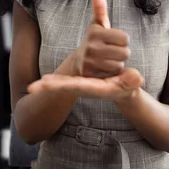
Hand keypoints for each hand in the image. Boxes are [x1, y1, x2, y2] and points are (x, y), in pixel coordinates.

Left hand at [28, 67, 143, 102]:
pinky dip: (55, 81)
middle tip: (33, 89)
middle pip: (65, 87)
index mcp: (97, 88)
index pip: (78, 86)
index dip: (64, 85)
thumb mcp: (132, 83)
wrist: (125, 90)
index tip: (50, 85)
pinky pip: (65, 80)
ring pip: (62, 85)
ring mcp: (82, 85)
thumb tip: (136, 78)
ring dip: (49, 85)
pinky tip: (44, 78)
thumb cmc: (130, 86)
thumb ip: (133, 80)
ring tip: (32, 88)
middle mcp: (87, 88)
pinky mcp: (81, 81)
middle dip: (50, 88)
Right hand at [72, 0, 130, 78]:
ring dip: (116, 64)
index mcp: (95, 32)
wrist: (77, 64)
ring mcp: (91, 62)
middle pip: (125, 52)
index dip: (122, 41)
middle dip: (121, 53)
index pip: (125, 38)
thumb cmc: (93, 41)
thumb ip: (99, 6)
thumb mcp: (97, 24)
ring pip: (120, 65)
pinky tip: (103, 70)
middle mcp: (91, 47)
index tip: (112, 41)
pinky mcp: (92, 76)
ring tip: (106, 61)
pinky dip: (111, 74)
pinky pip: (114, 75)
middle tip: (110, 52)